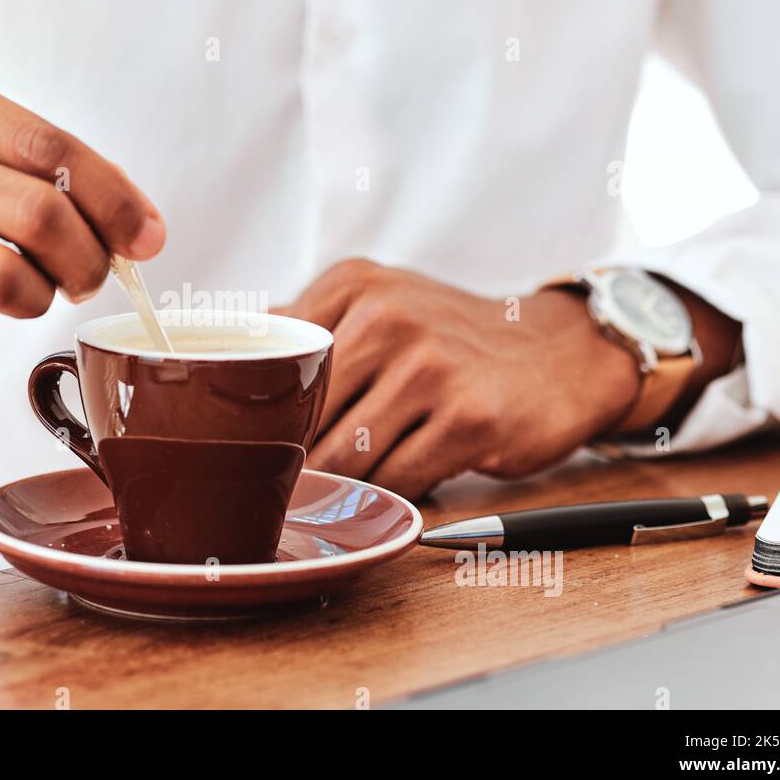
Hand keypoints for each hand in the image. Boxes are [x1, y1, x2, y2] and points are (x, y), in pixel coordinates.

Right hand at [0, 61, 164, 357]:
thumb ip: (28, 168)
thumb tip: (142, 234)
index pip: (50, 147)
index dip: (116, 201)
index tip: (148, 241)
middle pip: (40, 215)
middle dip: (88, 262)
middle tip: (84, 281)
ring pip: (6, 282)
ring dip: (33, 302)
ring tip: (16, 294)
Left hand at [275, 259, 642, 500]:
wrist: (561, 352)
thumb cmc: (452, 338)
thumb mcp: (379, 304)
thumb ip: (305, 328)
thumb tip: (219, 359)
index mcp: (352, 285)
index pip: (274, 367)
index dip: (258, 418)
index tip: (250, 448)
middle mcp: (388, 317)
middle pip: (305, 417)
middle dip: (295, 460)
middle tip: (290, 486)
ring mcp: (431, 367)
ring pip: (347, 456)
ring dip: (344, 483)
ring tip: (345, 490)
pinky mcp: (469, 419)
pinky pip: (399, 479)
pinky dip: (389, 494)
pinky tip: (395, 488)